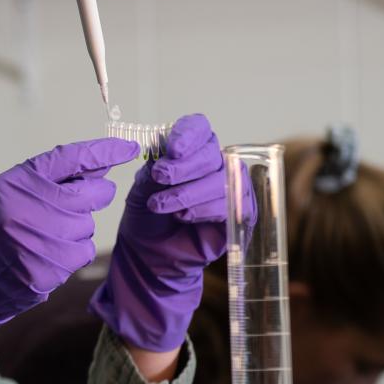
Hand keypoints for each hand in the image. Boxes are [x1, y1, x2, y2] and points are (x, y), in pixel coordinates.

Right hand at [0, 138, 136, 383]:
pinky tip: (46, 255)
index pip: (71, 157)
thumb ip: (47, 179)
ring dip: (77, 229)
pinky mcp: (51, 268)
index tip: (130, 147)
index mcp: (17, 182)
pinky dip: (72, 253)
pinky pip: (83, 252)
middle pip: (93, 193)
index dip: (105, 150)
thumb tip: (99, 167)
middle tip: (83, 200)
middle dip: (98, 194)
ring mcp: (42, 240)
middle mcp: (30, 207)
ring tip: (45, 236)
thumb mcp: (5, 194)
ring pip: (89, 225)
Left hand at [90, 114, 229, 351]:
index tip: (172, 148)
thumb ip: (155, 168)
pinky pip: (230, 204)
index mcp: (191, 150)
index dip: (188, 134)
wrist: (149, 255)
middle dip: (184, 167)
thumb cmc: (147, 217)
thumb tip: (164, 150)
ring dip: (188, 192)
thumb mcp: (143, 189)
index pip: (199, 129)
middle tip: (159, 178)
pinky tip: (184, 217)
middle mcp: (215, 164)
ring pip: (220, 180)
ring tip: (162, 206)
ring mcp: (231, 188)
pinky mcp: (240, 214)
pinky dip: (204, 210)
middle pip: (211, 153)